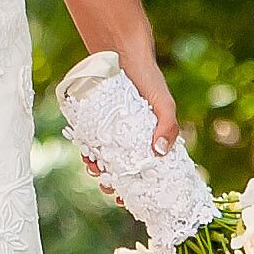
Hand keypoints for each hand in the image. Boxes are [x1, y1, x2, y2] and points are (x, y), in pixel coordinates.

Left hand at [76, 30, 181, 195]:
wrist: (121, 52)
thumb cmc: (148, 78)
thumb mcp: (163, 103)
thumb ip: (168, 126)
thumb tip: (159, 151)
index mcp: (149, 139)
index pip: (144, 171)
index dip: (137, 189)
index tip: (127, 202)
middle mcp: (129, 137)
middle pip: (121, 168)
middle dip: (113, 183)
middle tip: (109, 188)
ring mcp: (111, 129)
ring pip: (103, 157)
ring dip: (97, 168)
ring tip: (95, 171)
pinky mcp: (95, 119)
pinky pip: (89, 140)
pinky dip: (87, 150)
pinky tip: (86, 155)